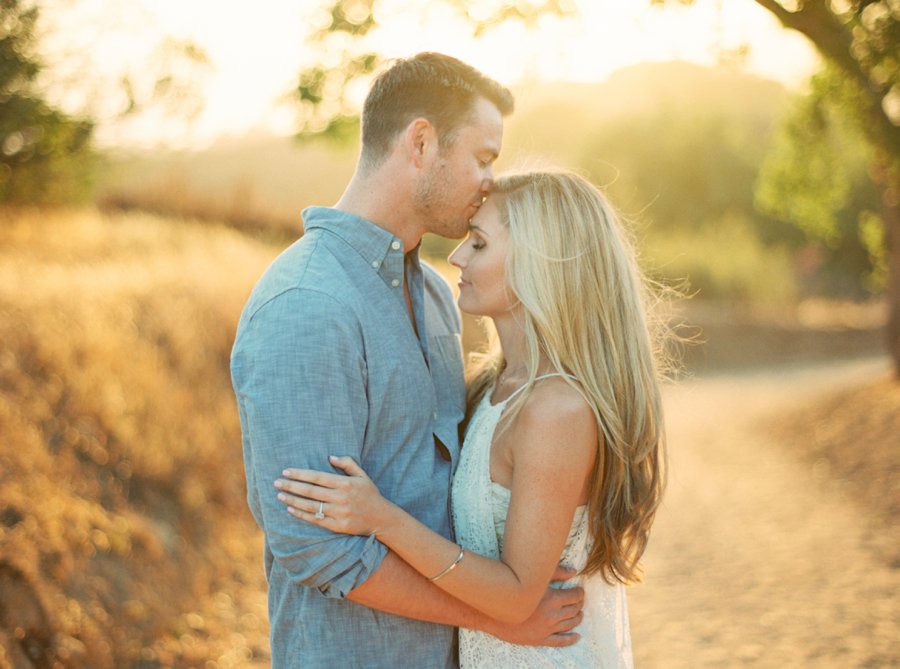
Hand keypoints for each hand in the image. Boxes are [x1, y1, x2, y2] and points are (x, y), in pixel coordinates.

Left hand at [274, 456, 389, 534]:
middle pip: (310, 491)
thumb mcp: (362, 475)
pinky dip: (301, 514)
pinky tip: (290, 509)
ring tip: (280, 495)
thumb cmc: (370, 494)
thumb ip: (347, 463)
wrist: (381, 518)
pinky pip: (315, 519)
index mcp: (345, 484)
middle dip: (291, 486)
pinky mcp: (337, 526)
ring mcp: (339, 513)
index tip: (286, 471)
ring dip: (293, 500)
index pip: (317, 477)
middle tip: (276, 482)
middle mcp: (341, 498)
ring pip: (310, 506)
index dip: (300, 474)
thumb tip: (329, 456)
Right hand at [486, 566, 584, 646]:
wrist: (494, 608)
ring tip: (579, 614)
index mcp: (553, 599)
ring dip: (577, 618)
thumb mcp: (536, 576)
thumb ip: (557, 572)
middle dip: (579, 605)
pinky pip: (560, 641)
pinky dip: (570, 639)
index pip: (575, 596)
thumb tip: (574, 571)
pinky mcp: (540, 639)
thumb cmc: (514, 587)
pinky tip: (576, 636)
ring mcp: (547, 629)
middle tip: (579, 601)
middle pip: (574, 610)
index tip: (579, 591)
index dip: (579, 593)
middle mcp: (553, 615)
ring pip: (569, 624)